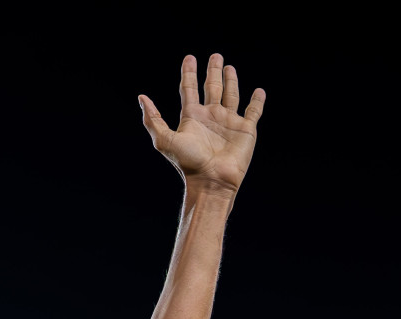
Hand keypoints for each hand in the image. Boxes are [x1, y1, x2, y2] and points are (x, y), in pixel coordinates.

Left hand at [140, 54, 264, 194]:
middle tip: (215, 56)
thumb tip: (141, 97)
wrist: (211, 180)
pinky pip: (254, 111)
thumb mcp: (164, 139)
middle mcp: (210, 117)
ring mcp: (229, 122)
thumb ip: (153, 119)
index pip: (189, 89)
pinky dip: (257, 101)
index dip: (189, 74)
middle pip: (211, 88)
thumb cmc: (187, 162)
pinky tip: (258, 91)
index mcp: (192, 117)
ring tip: (229, 67)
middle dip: (212, 72)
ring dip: (231, 81)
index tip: (190, 58)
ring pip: (231, 95)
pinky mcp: (246, 129)